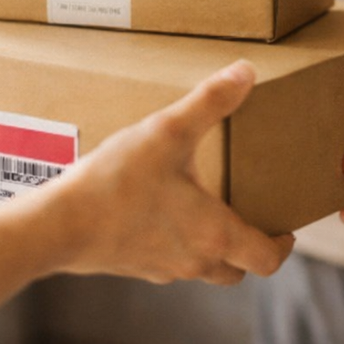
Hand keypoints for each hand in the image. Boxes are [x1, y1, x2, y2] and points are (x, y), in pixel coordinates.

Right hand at [39, 60, 293, 284]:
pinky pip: (170, 263)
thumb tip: (246, 72)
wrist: (57, 227)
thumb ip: (210, 101)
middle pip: (238, 270)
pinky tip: (161, 213)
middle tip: (251, 218)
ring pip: (205, 270)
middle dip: (250, 248)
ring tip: (207, 209)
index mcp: (215, 234)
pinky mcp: (134, 268)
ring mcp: (163, 270)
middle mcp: (195, 261)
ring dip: (214, 248)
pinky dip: (179, 246)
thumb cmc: (115, 182)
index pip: (268, 259)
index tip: (285, 227)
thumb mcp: (166, 131)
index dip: (284, 245)